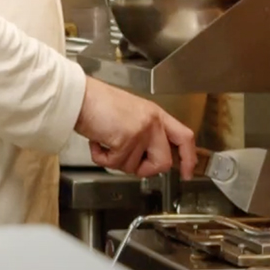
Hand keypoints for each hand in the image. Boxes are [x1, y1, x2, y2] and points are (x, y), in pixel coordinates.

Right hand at [74, 77, 196, 179]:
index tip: (187, 173)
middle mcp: (152, 122)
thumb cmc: (98, 102)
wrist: (80, 96)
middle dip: (145, 170)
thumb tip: (148, 157)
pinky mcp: (126, 139)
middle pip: (164, 162)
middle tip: (127, 160)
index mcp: (156, 115)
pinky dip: (101, 158)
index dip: (189, 158)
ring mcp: (141, 131)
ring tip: (105, 140)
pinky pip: (114, 163)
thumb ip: (145, 132)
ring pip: (134, 167)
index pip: (185, 137)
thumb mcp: (131, 114)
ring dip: (115, 160)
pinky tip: (97, 141)